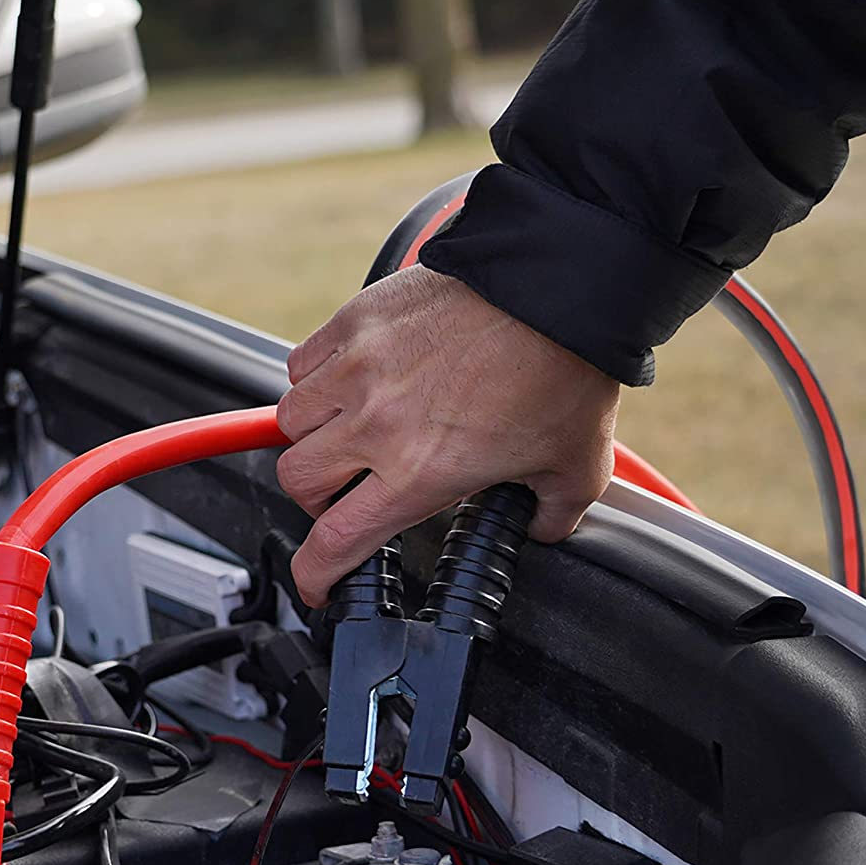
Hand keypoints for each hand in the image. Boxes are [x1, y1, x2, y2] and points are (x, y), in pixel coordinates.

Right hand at [276, 266, 620, 605]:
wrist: (558, 282)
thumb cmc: (565, 366)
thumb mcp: (575, 467)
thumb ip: (551, 513)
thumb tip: (541, 525)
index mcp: (419, 472)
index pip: (335, 542)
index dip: (315, 574)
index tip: (315, 583)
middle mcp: (375, 425)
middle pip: (297, 480)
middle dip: (317, 497)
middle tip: (346, 493)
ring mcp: (356, 368)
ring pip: (291, 421)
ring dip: (312, 437)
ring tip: (347, 431)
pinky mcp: (355, 321)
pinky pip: (301, 363)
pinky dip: (314, 380)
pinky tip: (348, 382)